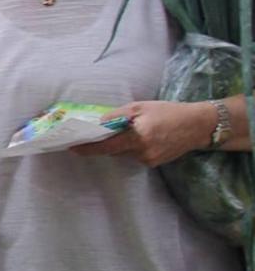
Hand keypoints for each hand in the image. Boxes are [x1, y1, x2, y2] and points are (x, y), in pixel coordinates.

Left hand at [70, 100, 213, 166]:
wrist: (198, 125)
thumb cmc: (168, 112)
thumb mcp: (140, 107)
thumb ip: (116, 116)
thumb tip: (97, 123)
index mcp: (137, 136)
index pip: (106, 146)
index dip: (87, 148)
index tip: (71, 147)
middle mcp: (142, 152)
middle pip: (112, 150)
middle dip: (103, 143)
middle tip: (90, 135)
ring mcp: (148, 160)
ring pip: (123, 153)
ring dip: (119, 144)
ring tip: (126, 130)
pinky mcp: (154, 163)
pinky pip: (134, 155)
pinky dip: (131, 147)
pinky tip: (140, 137)